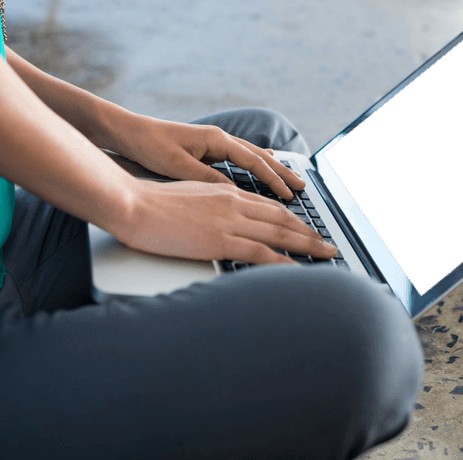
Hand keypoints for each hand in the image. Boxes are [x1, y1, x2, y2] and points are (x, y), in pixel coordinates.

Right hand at [113, 178, 336, 264]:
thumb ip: (212, 203)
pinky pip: (261, 252)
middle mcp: (234, 203)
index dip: (292, 218)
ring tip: (327, 254)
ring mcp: (229, 221)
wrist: (134, 205)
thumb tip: (222, 215)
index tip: (307, 228)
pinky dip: (284, 262)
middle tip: (329, 243)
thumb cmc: (153, 203)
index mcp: (227, 192)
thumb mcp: (191, 194)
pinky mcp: (220, 240)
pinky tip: (298, 270)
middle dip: (309, 232)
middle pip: (282, 218)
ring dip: (308, 245)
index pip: (269, 206)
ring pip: (280, 233)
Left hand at [114, 116, 305, 199]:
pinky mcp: (206, 148)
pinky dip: (256, 162)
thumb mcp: (178, 167)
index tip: (291, 195)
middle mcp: (219, 138)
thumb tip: (235, 193)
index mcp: (216, 140)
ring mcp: (213, 142)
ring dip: (272, 168)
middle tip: (303, 186)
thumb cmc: (149, 147)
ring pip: (252, 155)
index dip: (274, 180)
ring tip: (290, 178)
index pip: (254, 162)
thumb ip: (207, 179)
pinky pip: (239, 156)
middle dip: (282, 172)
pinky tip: (263, 163)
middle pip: (260, 156)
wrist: (128, 132)